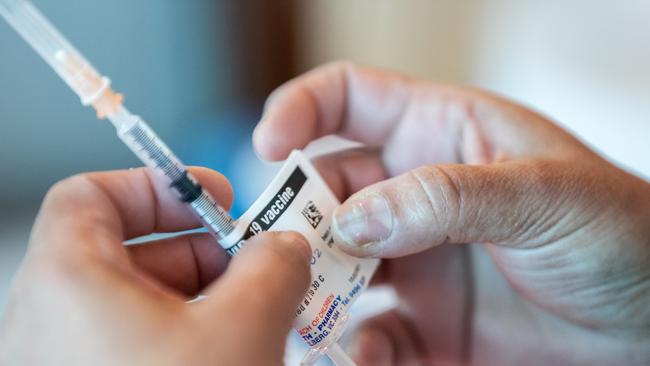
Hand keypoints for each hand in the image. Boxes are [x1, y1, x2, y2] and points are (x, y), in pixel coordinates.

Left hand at [0, 168, 310, 365]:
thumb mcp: (243, 330)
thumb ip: (272, 267)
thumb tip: (285, 245)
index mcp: (67, 280)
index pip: (92, 194)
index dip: (159, 187)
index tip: (218, 201)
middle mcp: (53, 319)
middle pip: (128, 249)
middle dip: (205, 251)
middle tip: (261, 265)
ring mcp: (69, 362)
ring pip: (141, 304)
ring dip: (208, 298)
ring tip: (264, 315)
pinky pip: (140, 347)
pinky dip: (190, 339)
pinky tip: (238, 355)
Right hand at [253, 62, 649, 364]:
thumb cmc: (622, 231)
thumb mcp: (545, 193)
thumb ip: (448, 196)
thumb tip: (358, 219)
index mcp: (441, 135)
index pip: (350, 99)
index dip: (301, 110)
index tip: (270, 145)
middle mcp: (415, 196)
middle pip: (327, 193)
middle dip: (296, 220)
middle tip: (282, 254)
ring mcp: (415, 261)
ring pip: (335, 268)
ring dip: (313, 290)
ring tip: (308, 314)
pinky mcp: (426, 325)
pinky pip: (368, 333)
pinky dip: (354, 347)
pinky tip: (363, 355)